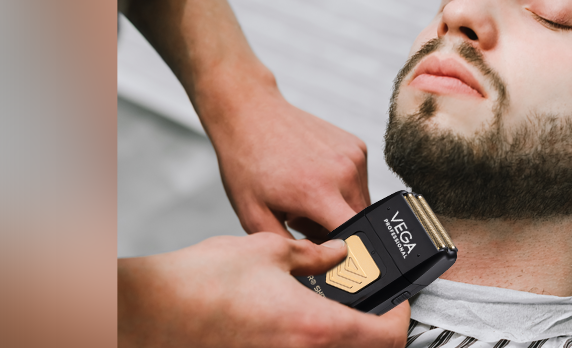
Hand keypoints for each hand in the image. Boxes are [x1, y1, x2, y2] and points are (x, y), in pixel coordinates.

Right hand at [118, 233, 409, 347]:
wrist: (151, 311)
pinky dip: (317, 340)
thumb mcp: (268, 251)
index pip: (389, 335)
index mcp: (317, 327)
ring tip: (336, 311)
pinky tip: (301, 322)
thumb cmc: (202, 283)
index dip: (401, 315)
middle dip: (379, 331)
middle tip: (372, 307)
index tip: (397, 298)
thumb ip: (312, 255)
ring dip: (347, 337)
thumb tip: (335, 254)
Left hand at [201, 80, 370, 239]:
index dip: (343, 253)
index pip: (352, 238)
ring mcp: (354, 156)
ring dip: (340, 208)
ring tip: (306, 195)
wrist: (251, 114)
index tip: (326, 256)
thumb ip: (288, 247)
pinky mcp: (358, 146)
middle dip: (336, 230)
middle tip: (301, 219)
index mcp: (318, 192)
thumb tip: (315, 265)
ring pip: (361, 202)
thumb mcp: (254, 216)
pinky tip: (314, 176)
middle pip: (359, 222)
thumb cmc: (247, 164)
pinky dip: (342, 187)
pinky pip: (359, 181)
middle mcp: (343, 172)